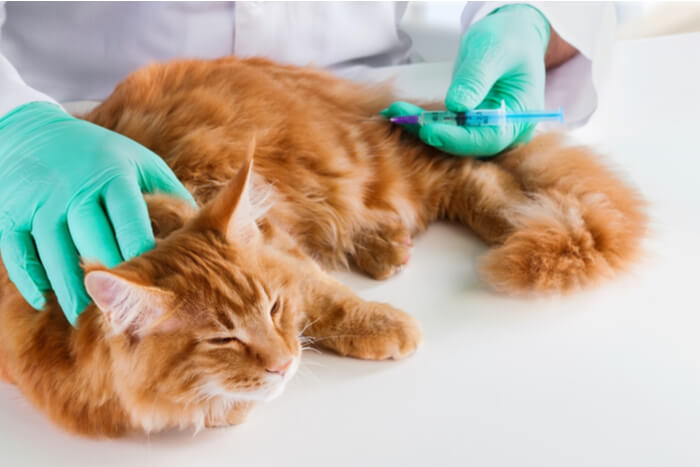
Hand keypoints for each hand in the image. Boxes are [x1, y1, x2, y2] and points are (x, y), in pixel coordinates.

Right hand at [0, 102, 194, 323]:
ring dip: (70, 290)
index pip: (130, 221)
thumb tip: (203, 229)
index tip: (155, 286)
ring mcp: (40, 202)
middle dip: (110, 281)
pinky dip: (31, 280)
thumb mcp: (138, 162)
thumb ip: (168, 192)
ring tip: (84, 316)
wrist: (31, 132)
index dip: (142, 255)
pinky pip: (19, 254)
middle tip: (124, 313)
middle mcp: (75, 189)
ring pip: (56, 255)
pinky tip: (44, 300)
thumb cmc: (99, 154)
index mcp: (113, 176)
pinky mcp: (11, 213)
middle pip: (93, 244)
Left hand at [383, 4, 549, 156]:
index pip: (489, 139)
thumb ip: (476, 78)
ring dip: (422, 128)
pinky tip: (401, 112)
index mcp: (519, 117)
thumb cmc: (508, 40)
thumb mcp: (493, 51)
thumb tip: (456, 105)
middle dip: (432, 133)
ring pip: (452, 140)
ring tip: (395, 113)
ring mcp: (486, 131)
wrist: (509, 37)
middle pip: (467, 145)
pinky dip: (424, 122)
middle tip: (400, 117)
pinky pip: (446, 129)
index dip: (457, 139)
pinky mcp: (469, 126)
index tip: (428, 130)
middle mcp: (505, 131)